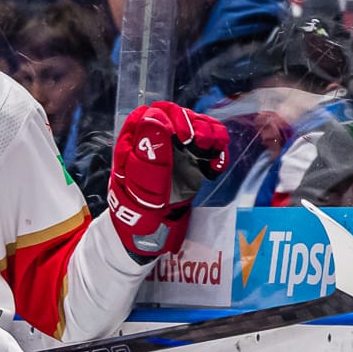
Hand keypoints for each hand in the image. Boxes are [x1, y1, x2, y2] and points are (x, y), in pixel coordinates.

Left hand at [105, 101, 228, 261]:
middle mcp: (155, 142)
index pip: (153, 114)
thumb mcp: (140, 189)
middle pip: (179, 117)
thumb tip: (153, 119)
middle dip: (194, 125)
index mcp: (134, 143)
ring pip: (197, 127)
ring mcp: (174, 151)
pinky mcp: (191, 162)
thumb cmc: (136, 214)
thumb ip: (149, 156)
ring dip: (210, 135)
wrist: (148, 237)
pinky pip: (209, 147)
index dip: (171, 118)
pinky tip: (216, 167)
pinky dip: (218, 152)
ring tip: (212, 153)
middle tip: (202, 144)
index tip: (184, 137)